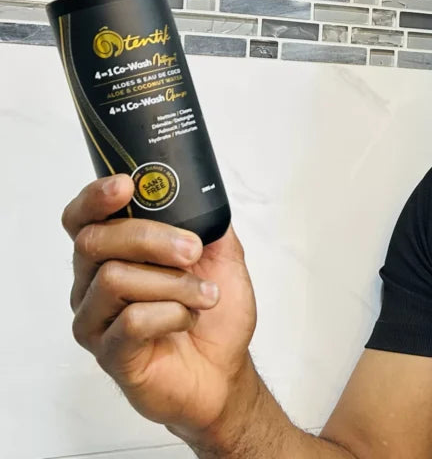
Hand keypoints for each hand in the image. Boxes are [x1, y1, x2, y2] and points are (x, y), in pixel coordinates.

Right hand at [63, 175, 257, 443]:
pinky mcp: (109, 354)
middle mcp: (92, 285)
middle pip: (96, 241)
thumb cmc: (213, 315)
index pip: (82, 219)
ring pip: (114, 279)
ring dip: (174, 284)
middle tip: (193, 251)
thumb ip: (208, 224)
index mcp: (113, 255)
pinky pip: (130, 322)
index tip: (126, 185)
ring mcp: (96, 321)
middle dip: (151, 238)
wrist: (223, 372)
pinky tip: (188, 320)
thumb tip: (205, 193)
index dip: (95, 198)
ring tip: (206, 296)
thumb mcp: (222, 258)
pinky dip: (172, 315)